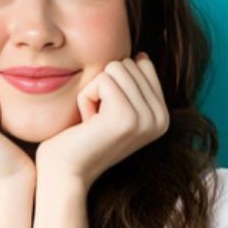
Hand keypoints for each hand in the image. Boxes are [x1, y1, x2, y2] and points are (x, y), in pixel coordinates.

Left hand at [35, 52, 168, 186]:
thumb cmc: (80, 138)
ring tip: (92, 122)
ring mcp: (147, 118)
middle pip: (127, 63)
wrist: (64, 173)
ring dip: (93, 92)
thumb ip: (132, 86)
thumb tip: (141, 55)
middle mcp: (161, 118)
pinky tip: (87, 124)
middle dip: (101, 86)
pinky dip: (86, 98)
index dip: (112, 83)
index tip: (105, 114)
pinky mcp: (126, 117)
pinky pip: (102, 80)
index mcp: (162, 115)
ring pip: (115, 68)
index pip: (142, 64)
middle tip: (96, 120)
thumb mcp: (113, 109)